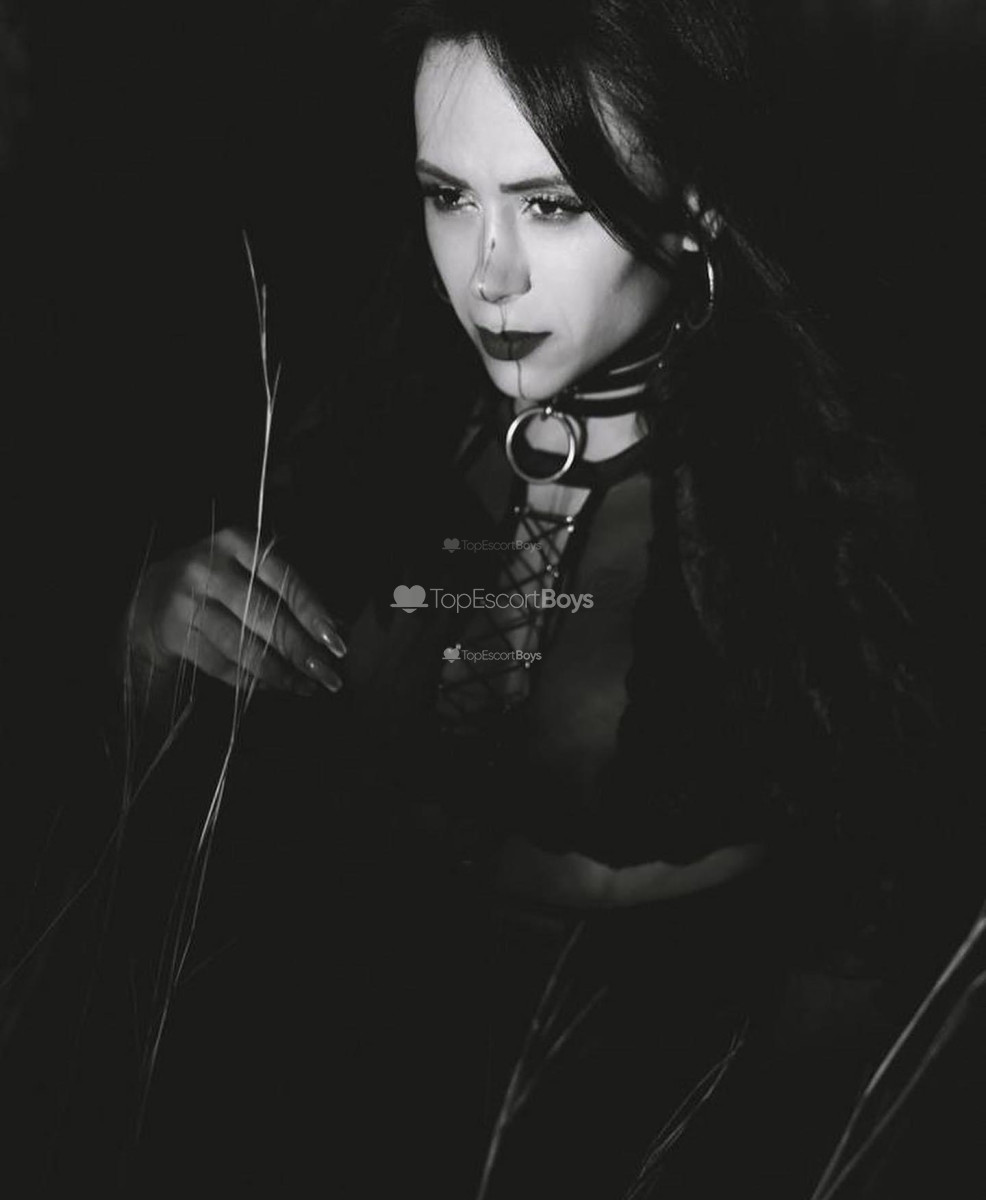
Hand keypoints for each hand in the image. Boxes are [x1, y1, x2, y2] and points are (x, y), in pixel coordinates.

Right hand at [125, 527, 345, 695]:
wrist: (152, 595)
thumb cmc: (220, 583)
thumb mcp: (248, 569)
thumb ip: (287, 592)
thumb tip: (333, 629)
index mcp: (238, 542)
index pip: (284, 579)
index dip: (313, 613)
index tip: (336, 640)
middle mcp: (209, 566)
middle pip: (264, 614)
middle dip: (301, 649)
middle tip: (329, 675)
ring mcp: (187, 599)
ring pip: (242, 644)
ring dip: (280, 672)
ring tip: (306, 686)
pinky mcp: (173, 630)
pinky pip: (221, 663)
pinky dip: (251, 680)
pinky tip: (275, 686)